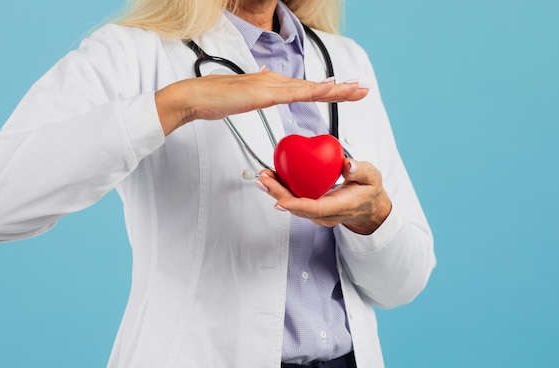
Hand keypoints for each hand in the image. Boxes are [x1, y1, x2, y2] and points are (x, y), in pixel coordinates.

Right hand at [154, 68, 368, 135]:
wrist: (195, 97)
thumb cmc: (215, 98)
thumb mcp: (243, 94)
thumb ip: (258, 88)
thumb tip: (269, 78)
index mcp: (272, 85)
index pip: (306, 88)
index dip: (328, 89)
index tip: (347, 90)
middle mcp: (274, 82)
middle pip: (313, 86)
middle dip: (340, 88)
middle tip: (363, 88)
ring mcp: (270, 86)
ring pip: (309, 88)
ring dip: (334, 89)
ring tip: (356, 89)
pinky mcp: (263, 93)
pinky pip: (293, 93)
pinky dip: (313, 91)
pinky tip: (328, 89)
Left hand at [257, 159, 391, 234]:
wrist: (367, 208)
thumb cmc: (368, 192)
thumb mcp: (372, 178)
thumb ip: (362, 171)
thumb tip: (347, 165)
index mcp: (340, 207)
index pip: (316, 209)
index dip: (297, 205)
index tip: (281, 201)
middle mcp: (325, 214)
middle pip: (297, 207)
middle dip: (277, 194)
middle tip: (264, 179)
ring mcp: (316, 213)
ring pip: (292, 204)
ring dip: (275, 190)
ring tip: (263, 176)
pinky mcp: (310, 207)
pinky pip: (293, 199)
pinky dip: (281, 188)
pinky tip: (272, 177)